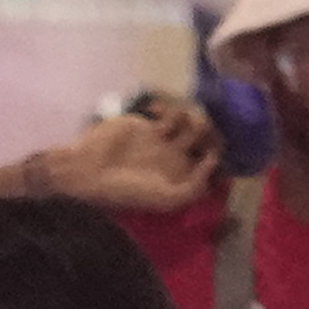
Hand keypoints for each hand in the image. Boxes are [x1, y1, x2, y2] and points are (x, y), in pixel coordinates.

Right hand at [30, 100, 217, 215]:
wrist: (89, 172)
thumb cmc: (127, 189)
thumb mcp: (165, 199)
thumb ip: (194, 187)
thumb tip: (213, 163)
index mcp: (182, 178)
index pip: (212, 164)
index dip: (218, 155)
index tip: (213, 149)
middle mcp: (176, 159)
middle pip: (207, 140)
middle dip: (210, 132)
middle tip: (202, 128)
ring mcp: (163, 141)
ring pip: (193, 123)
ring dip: (193, 119)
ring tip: (183, 121)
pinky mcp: (148, 125)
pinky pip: (170, 112)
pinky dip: (169, 109)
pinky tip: (159, 113)